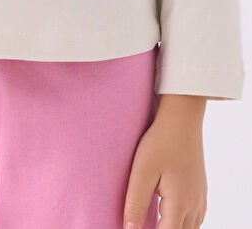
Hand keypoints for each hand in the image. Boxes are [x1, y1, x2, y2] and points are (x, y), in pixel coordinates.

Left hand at [123, 94, 207, 227]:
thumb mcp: (142, 171)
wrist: (182, 118)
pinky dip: (183, 222)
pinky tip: (170, 215)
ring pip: (191, 228)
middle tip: (143, 223)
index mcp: (179, 203)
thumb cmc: (160, 141)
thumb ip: (136, 202)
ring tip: (155, 221)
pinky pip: (196, 218)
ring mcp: (200, 197)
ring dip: (174, 227)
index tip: (135, 228)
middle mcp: (194, 204)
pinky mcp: (200, 189)